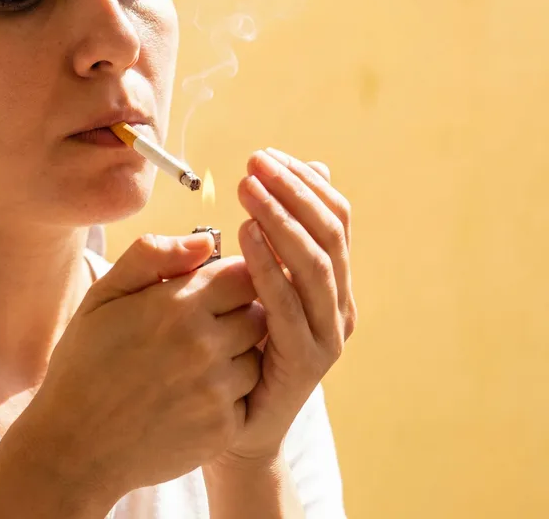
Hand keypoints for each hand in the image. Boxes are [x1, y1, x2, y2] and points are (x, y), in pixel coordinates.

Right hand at [27, 232, 265, 503]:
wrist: (74, 447)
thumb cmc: (85, 362)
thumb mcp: (104, 295)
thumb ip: (152, 255)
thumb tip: (205, 240)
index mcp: (177, 305)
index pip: (243, 274)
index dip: (230, 279)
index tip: (211, 290)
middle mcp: (204, 345)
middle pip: (257, 313)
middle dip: (237, 313)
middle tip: (200, 327)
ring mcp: (216, 389)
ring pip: (255, 355)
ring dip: (237, 354)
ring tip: (194, 363)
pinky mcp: (223, 428)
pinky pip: (248, 395)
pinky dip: (229, 393)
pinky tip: (192, 395)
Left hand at [215, 148, 356, 465]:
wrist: (239, 423)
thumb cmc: (242, 343)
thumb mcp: (260, 282)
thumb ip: (280, 235)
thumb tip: (309, 170)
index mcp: (335, 280)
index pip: (335, 217)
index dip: (304, 181)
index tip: (267, 155)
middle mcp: (339, 304)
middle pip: (330, 235)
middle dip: (293, 192)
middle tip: (254, 163)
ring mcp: (327, 335)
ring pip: (316, 265)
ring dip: (281, 220)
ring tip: (246, 189)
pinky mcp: (305, 362)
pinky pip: (289, 307)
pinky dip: (268, 266)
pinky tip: (244, 236)